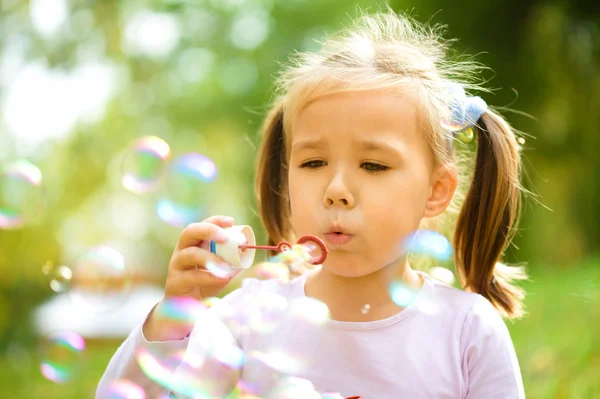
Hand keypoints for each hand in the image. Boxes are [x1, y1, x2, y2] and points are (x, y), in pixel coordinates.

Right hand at [143, 215, 237, 340]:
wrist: (185, 308)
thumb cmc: (204, 283)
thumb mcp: (220, 270)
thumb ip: (231, 261)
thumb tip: (247, 252)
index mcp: (194, 243)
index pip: (202, 225)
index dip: (215, 220)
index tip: (230, 221)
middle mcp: (182, 250)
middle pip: (189, 232)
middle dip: (208, 230)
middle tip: (225, 238)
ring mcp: (176, 265)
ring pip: (189, 254)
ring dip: (210, 257)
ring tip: (225, 265)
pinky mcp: (175, 282)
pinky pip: (191, 276)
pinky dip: (208, 276)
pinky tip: (221, 278)